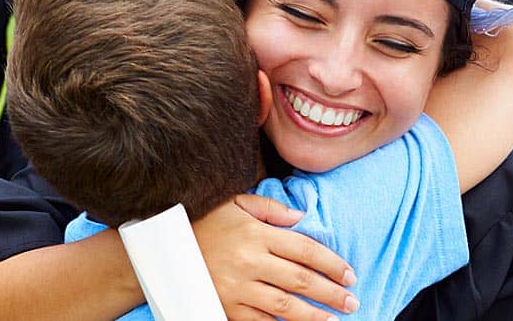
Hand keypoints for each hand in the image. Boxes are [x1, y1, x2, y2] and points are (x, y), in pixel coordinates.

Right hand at [195, 195, 358, 320]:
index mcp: (256, 233)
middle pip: (301, 279)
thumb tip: (301, 218)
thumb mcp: (234, 204)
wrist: (161, 249)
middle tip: (352, 301)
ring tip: (333, 320)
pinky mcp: (225, 307)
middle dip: (331, 293)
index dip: (332, 264)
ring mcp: (237, 287)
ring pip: (285, 305)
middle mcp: (249, 260)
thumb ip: (270, 209)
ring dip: (314, 316)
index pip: (305, 249)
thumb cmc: (202, 223)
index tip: (349, 275)